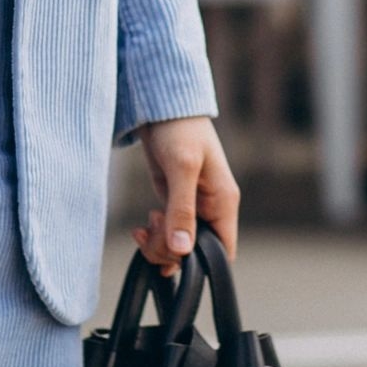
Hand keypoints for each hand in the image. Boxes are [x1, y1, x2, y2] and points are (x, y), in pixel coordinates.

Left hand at [129, 116, 238, 277]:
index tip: (175, 253)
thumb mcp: (182, 167)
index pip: (224, 250)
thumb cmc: (180, 128)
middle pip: (197, 252)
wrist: (161, 105)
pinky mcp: (174, 202)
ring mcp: (192, 206)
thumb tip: (182, 248)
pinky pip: (168, 233)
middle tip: (152, 230)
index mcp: (224, 201)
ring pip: (179, 246)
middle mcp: (211, 207)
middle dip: (170, 251)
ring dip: (159, 245)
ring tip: (146, 225)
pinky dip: (154, 236)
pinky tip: (142, 227)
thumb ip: (182, 209)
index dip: (201, 261)